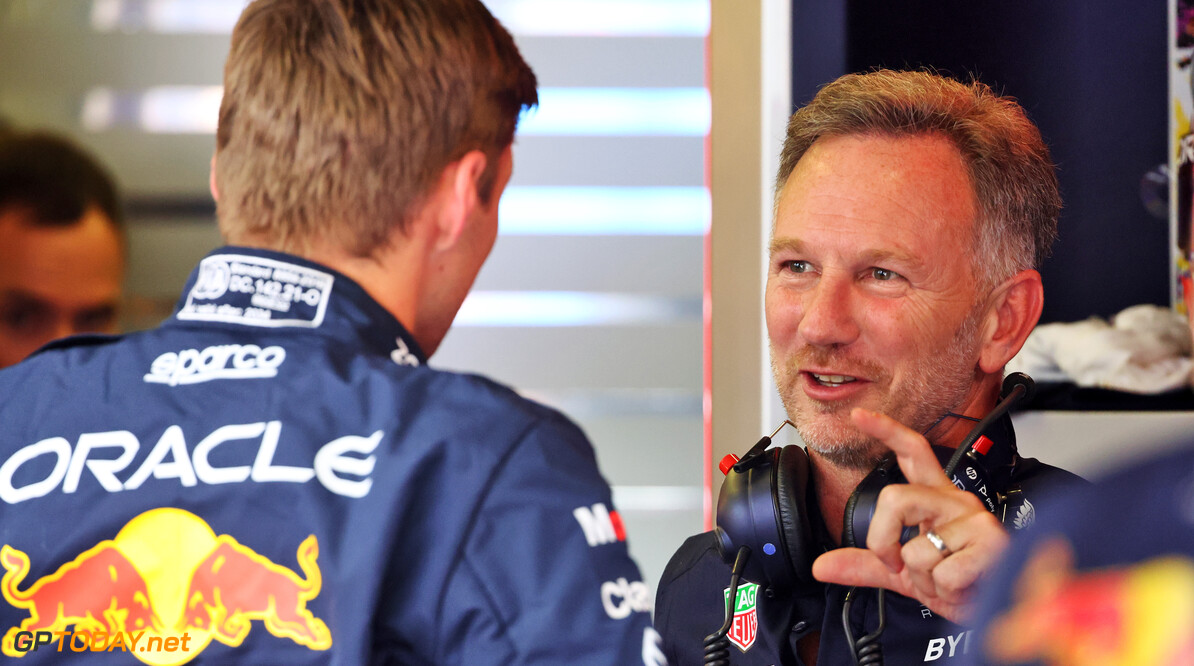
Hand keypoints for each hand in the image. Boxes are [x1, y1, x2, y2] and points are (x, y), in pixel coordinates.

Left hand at [811, 407, 1009, 621]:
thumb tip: (821, 567)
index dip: (885, 430)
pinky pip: (941, 573)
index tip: (858, 414)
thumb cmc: (959, 583)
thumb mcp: (906, 574)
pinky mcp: (991, 542)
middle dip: (883, 540)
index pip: (913, 452)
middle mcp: (955, 500)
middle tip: (897, 563)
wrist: (996, 609)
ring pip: (915, 549)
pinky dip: (945, 592)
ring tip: (946, 581)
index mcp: (935, 498)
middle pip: (894, 498)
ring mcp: (974, 519)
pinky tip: (964, 587)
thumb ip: (866, 565)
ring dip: (923, 579)